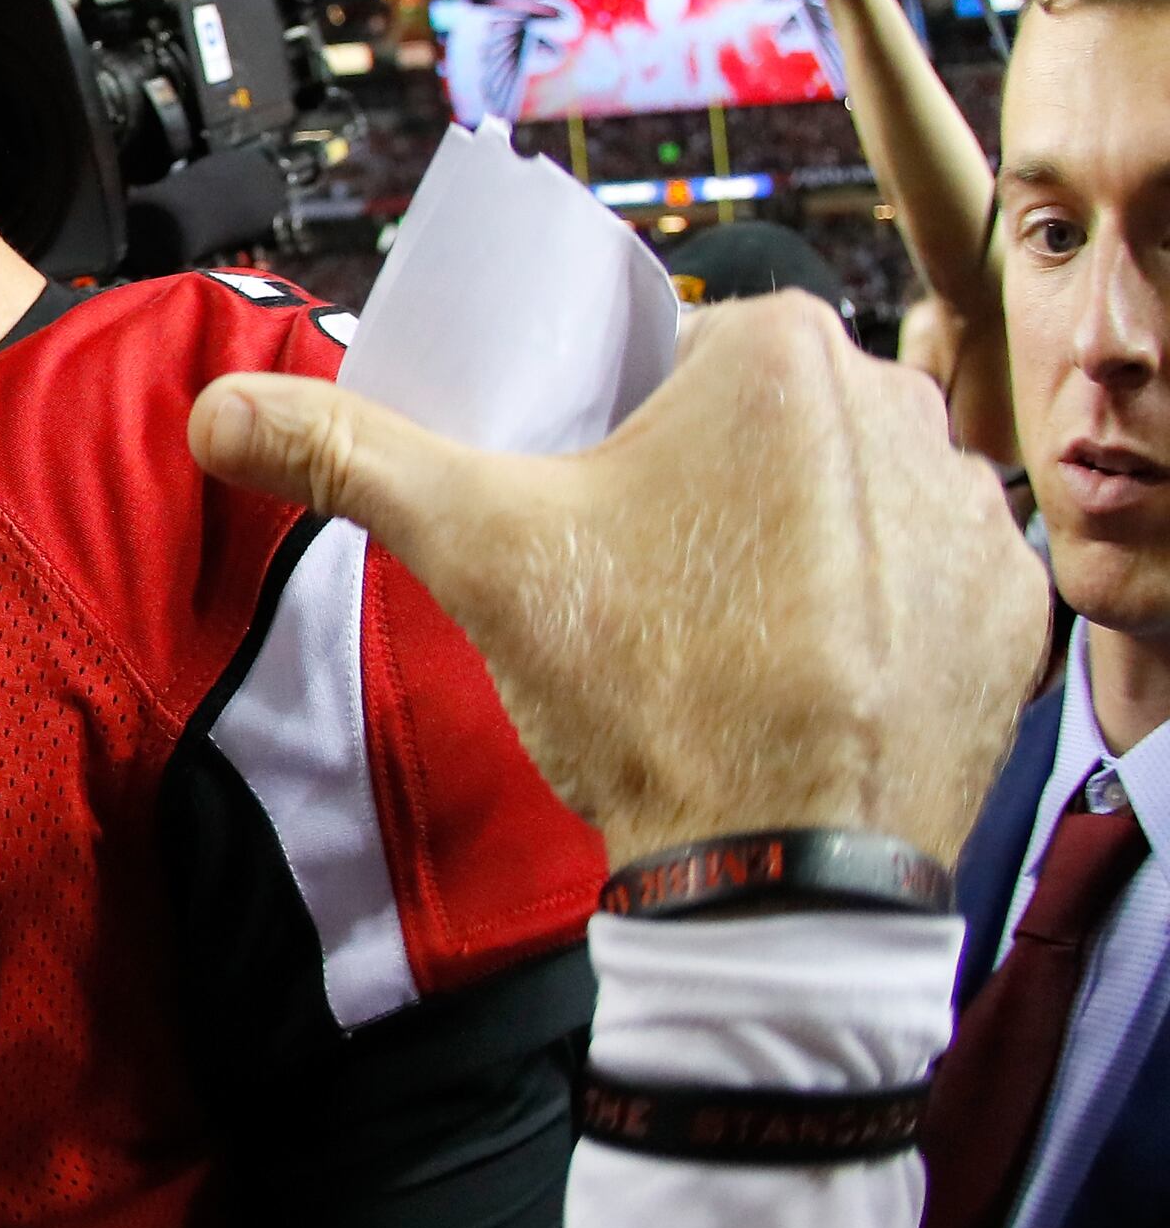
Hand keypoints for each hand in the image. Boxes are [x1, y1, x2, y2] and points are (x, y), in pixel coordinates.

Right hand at [190, 294, 1042, 866]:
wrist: (781, 873)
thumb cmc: (645, 691)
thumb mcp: (471, 551)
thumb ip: (343, 456)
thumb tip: (216, 411)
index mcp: (777, 353)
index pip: (667, 360)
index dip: (608, 439)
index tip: (582, 518)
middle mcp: (903, 406)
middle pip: (758, 426)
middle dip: (699, 491)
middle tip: (638, 589)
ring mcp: (972, 512)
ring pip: (841, 497)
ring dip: (787, 547)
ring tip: (718, 640)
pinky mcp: (1012, 609)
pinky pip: (921, 576)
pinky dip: (866, 615)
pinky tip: (801, 674)